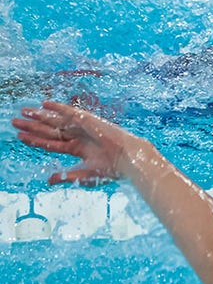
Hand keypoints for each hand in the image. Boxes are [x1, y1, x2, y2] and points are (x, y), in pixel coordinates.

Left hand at [11, 100, 141, 185]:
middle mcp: (78, 137)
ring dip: (40, 116)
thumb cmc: (110, 170)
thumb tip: (49, 180)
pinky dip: (57, 107)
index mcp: (78, 149)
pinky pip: (69, 112)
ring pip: (56, 121)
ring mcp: (82, 128)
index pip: (51, 143)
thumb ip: (65, 176)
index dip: (35, 140)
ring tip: (23, 111)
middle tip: (15, 121)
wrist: (126, 159)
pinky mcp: (87, 121)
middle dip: (32, 126)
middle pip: (50, 130)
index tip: (20, 137)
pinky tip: (44, 104)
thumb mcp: (83, 175)